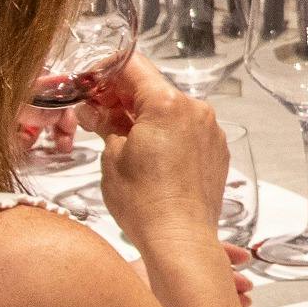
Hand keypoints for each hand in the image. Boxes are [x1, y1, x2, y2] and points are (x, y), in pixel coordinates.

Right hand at [91, 58, 231, 276]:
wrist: (181, 240)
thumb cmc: (144, 202)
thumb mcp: (112, 157)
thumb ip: (105, 123)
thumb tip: (95, 110)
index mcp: (167, 104)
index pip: (133, 66)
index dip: (107, 71)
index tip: (91, 83)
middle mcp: (195, 110)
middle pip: (153, 88)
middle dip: (123, 98)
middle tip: (97, 114)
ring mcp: (210, 130)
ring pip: (170, 110)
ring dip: (145, 117)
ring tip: (121, 140)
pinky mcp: (217, 151)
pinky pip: (187, 131)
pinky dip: (167, 135)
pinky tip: (150, 156)